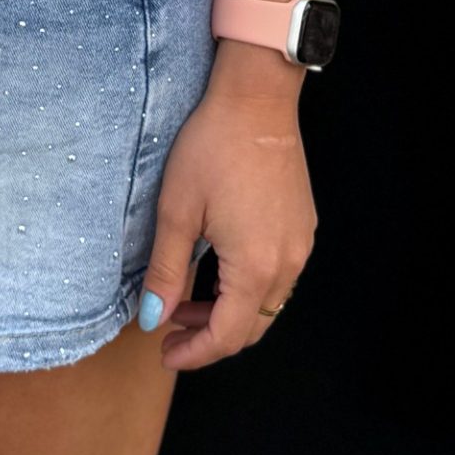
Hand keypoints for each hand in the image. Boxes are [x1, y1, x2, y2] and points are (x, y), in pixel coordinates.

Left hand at [135, 69, 315, 369]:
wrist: (256, 101)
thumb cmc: (211, 148)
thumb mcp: (177, 211)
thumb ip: (166, 271)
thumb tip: (152, 320)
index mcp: (255, 266)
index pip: (228, 336)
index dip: (195, 353)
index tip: (165, 352)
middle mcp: (287, 264)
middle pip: (251, 327)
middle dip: (209, 335)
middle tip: (170, 327)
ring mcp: (300, 245)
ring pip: (266, 304)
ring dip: (228, 311)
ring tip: (187, 298)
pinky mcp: (302, 228)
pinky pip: (277, 277)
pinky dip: (246, 287)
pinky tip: (217, 270)